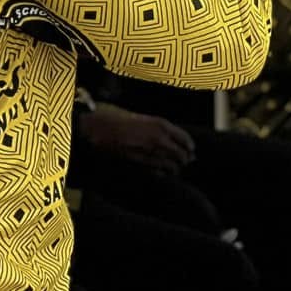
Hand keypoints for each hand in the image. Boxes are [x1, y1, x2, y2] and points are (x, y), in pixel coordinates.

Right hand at [79, 104, 195, 174]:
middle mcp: (158, 139)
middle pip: (181, 154)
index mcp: (161, 124)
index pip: (184, 139)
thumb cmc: (118, 117)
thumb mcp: (143, 117)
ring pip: (170, 165)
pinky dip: (162, 173)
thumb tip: (169, 137)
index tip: (192, 149)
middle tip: (187, 160)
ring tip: (177, 168)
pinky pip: (156, 172)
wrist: (99, 126)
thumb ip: (157, 127)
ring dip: (175, 168)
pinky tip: (162, 172)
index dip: (189, 146)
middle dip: (185, 158)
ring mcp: (148, 153)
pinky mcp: (138, 163)